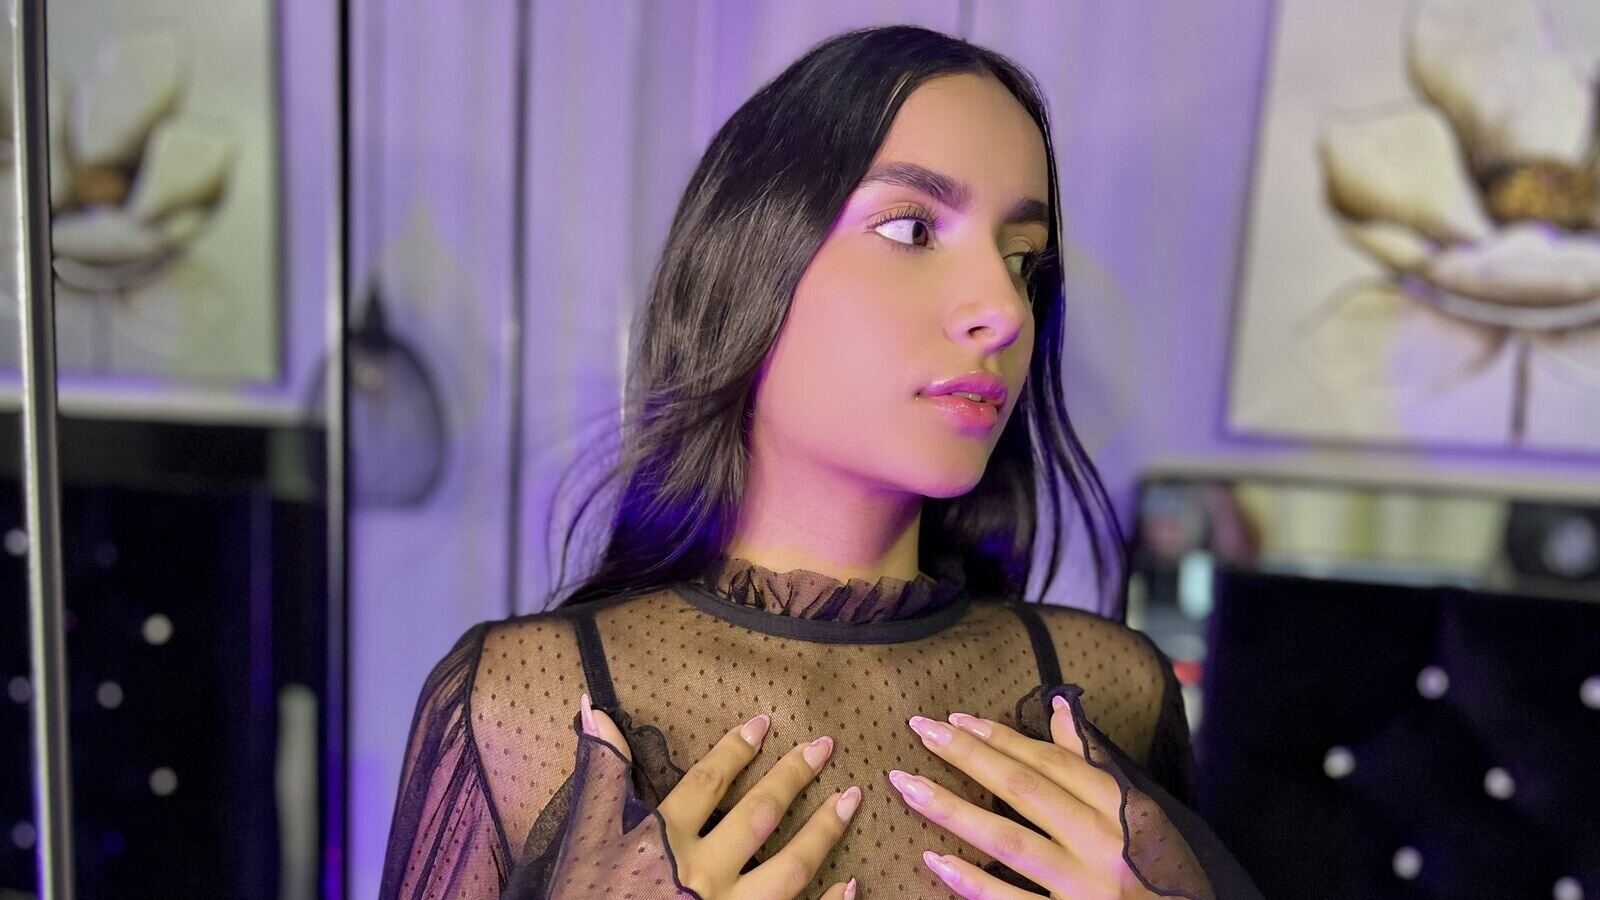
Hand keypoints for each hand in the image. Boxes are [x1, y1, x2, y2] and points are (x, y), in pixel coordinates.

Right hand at [581, 694, 860, 899]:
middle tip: (825, 746)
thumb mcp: (585, 837)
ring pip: (790, 867)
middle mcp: (701, 874)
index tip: (764, 723)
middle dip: (793, 777)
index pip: (707, 783)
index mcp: (663, 842)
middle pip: (759, 816)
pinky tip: (851, 883)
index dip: (736, 750)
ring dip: (825, 831)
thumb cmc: (585, 897)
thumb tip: (591, 705)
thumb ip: (601, 773)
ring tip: (850, 799)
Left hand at [890, 696, 1182, 898]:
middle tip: (921, 729)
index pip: (1054, 763)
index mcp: (1126, 811)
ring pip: (1009, 841)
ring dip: (952, 810)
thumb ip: (1097, 764)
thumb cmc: (1165, 872)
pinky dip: (973, 883)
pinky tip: (935, 861)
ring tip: (906, 784)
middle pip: (1025, 790)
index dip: (1002, 738)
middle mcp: (1107, 845)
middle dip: (968, 756)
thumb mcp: (1145, 815)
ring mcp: (1088, 890)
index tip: (956, 718)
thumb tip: (1060, 706)